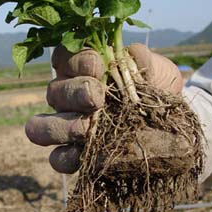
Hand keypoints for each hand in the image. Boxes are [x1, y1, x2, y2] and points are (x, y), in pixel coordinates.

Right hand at [25, 43, 184, 173]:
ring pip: (42, 126)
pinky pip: (57, 158)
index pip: (65, 57)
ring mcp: (66, 126)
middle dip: (75, 93)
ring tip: (87, 128)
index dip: (77, 60)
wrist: (170, 124)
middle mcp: (67, 95)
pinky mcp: (73, 155)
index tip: (98, 65)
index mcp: (81, 68)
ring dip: (64, 126)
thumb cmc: (156, 89)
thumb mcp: (157, 69)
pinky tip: (83, 154)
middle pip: (54, 91)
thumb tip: (131, 53)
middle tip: (97, 97)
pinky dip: (66, 158)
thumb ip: (143, 59)